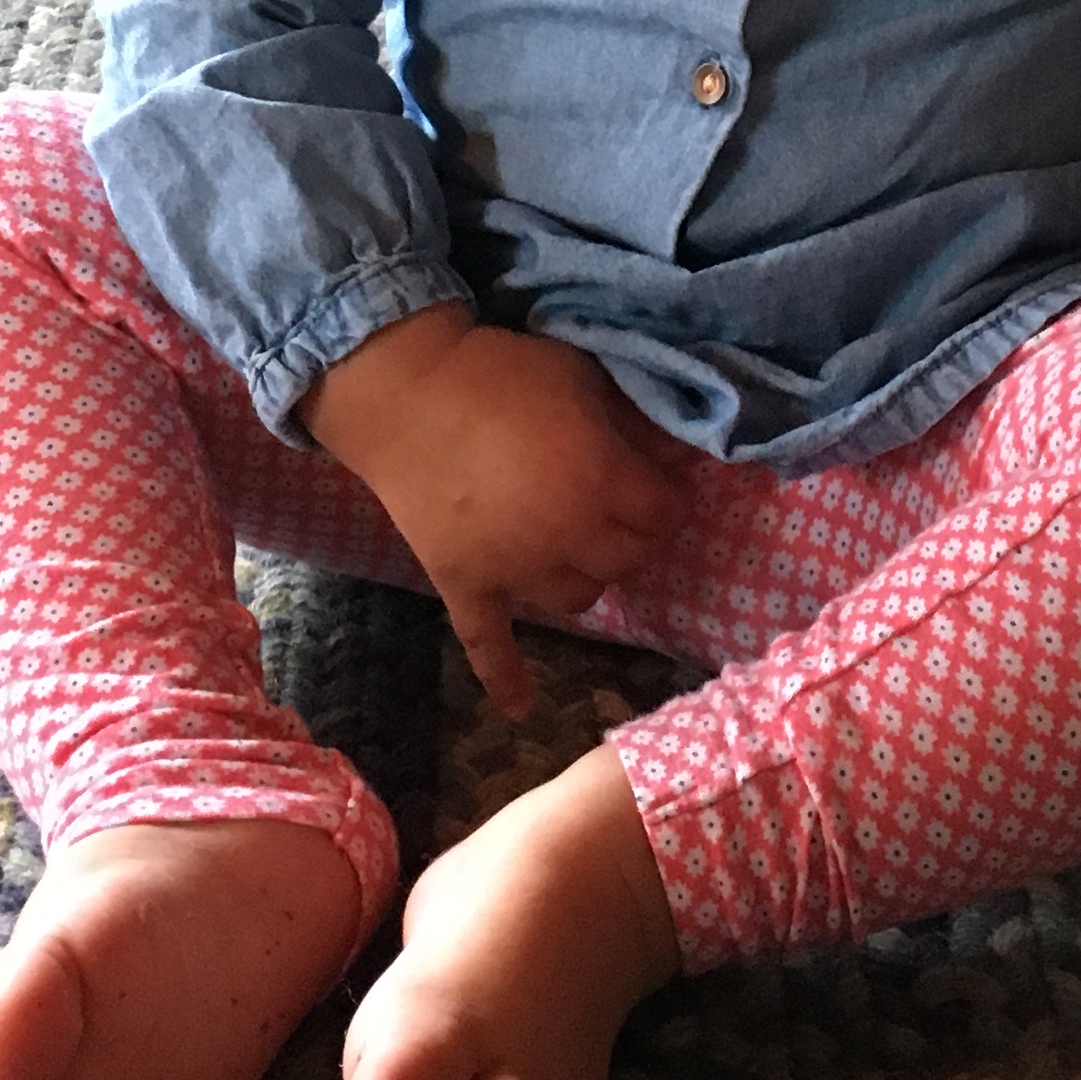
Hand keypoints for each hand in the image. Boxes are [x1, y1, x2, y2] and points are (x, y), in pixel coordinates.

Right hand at [304, 308, 692, 718]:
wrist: (404, 391)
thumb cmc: (501, 372)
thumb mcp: (582, 376)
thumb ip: (634, 420)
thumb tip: (676, 456)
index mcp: (600, 481)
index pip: (662, 514)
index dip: (663, 497)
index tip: (654, 481)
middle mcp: (564, 536)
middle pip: (626, 559)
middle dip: (632, 535)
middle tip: (617, 510)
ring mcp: (512, 570)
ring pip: (575, 600)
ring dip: (585, 576)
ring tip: (574, 549)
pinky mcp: (465, 584)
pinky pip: (487, 644)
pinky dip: (504, 677)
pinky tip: (520, 707)